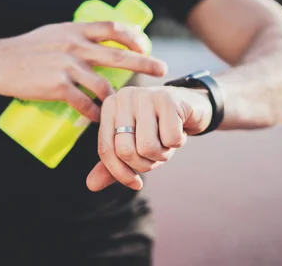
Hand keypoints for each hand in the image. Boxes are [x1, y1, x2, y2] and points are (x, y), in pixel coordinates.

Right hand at [0, 22, 167, 121]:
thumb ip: (75, 36)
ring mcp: (66, 67)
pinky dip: (94, 113)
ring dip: (117, 99)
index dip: (132, 36)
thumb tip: (97, 41)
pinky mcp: (57, 87)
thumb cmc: (26, 48)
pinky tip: (99, 119)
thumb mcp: (54, 33)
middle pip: (118, 56)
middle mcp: (74, 46)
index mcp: (75, 30)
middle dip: (143, 63)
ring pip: (103, 85)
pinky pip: (84, 103)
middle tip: (161, 69)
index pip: (112, 28)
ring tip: (124, 106)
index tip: (144, 45)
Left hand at [86, 86, 212, 190]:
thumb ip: (112, 165)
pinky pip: (170, 140)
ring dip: (162, 154)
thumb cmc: (157, 128)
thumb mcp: (133, 146)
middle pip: (126, 151)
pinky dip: (177, 142)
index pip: (106, 150)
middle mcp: (124, 96)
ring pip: (148, 147)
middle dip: (145, 164)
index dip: (120, 173)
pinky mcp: (168, 99)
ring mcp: (145, 95)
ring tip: (167, 140)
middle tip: (156, 155)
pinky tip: (179, 130)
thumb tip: (91, 185)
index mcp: (109, 106)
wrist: (189, 106)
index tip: (136, 183)